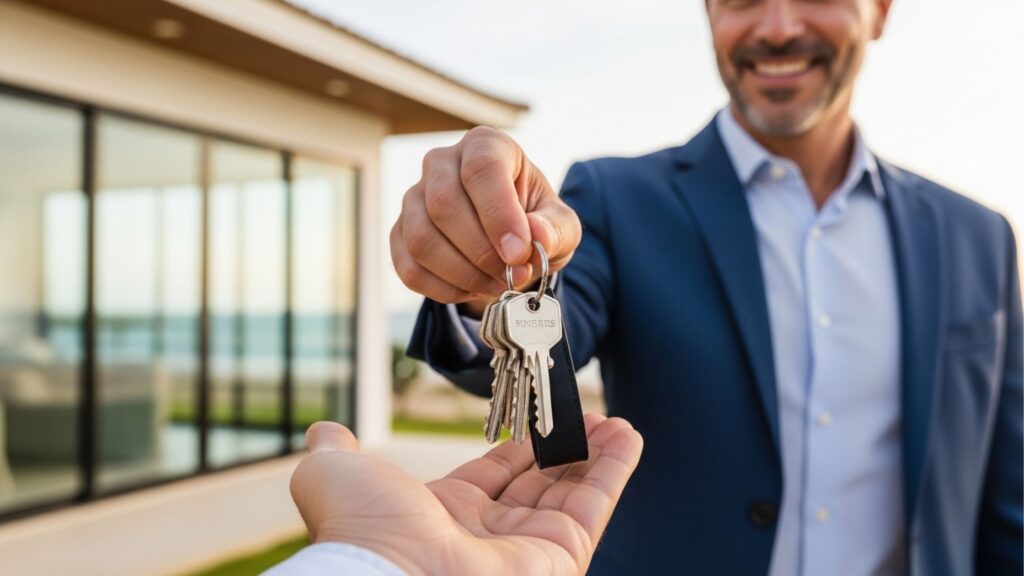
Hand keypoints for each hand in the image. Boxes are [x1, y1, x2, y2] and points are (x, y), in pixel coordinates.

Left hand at [290, 414, 642, 575]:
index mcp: (442, 518)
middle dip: (562, 448)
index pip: (492, 475)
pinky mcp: (562, 555)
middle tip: (584, 414)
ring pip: (572, 491)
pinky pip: (596, 503)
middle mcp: (488, 538)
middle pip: (537, 483)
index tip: (537, 417)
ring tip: (612, 419)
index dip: (518, 445)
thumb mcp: (335, 474)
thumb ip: (336, 452)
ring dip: (595, 452)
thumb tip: (325, 432)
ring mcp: (528, 549)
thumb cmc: (362, 528)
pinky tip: (627, 434)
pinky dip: (616, 467)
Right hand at [391, 127, 581, 311]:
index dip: (498, 214)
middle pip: (444, 204)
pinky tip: (472, 288)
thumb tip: (536, 236)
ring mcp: (414, 197)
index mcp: (485, 146)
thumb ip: (555, 229)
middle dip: (481, 252)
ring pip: (422, 239)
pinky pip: (410, 268)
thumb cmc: (534, 222)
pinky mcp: (400, 233)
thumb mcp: (560, 225)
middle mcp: (442, 163)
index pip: (481, 170)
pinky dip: (444, 289)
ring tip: (496, 284)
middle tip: (512, 275)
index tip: (518, 252)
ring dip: (463, 274)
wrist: (507, 241)